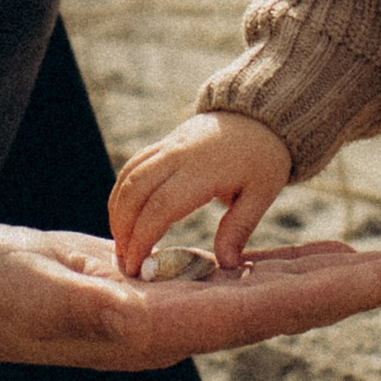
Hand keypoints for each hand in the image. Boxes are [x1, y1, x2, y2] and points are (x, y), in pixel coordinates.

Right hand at [0, 223, 380, 370]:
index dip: (335, 294)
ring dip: (325, 280)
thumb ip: (91, 306)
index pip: (265, 311)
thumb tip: (142, 314)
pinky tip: (307, 259)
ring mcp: (165, 312)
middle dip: (353, 290)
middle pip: (282, 307)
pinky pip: (232, 280)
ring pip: (264, 294)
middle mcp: (174, 329)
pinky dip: (277, 268)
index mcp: (157, 329)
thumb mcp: (38, 293)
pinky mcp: (152, 291)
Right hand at [109, 110, 295, 274]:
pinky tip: (123, 215)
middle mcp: (178, 156)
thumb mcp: (262, 193)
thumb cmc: (263, 157)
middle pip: (135, 192)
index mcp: (202, 171)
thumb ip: (240, 227)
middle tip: (124, 260)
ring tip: (120, 243)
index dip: (143, 238)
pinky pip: (133, 166)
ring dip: (118, 211)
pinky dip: (122, 192)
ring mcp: (168, 147)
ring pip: (128, 177)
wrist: (258, 115)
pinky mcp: (164, 144)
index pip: (160, 207)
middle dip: (123, 229)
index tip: (135, 264)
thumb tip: (225, 264)